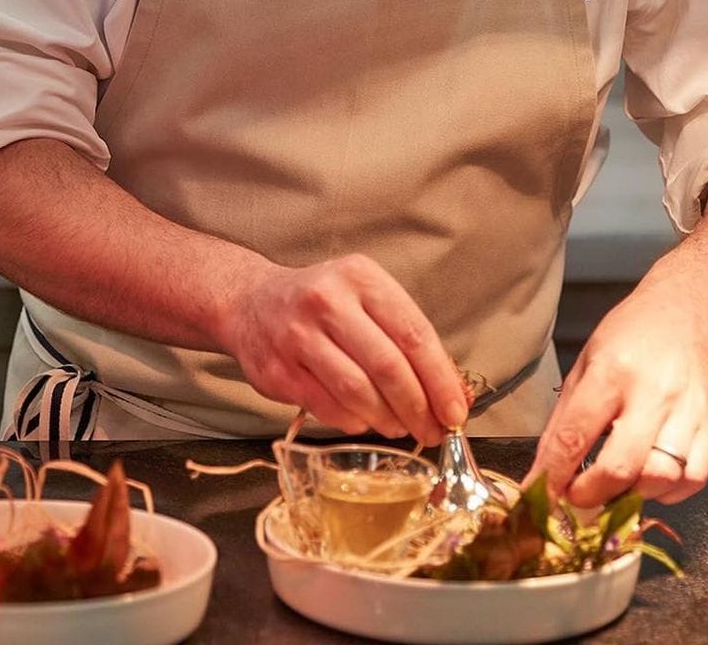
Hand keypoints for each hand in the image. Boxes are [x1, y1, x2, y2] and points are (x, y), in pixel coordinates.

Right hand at [218, 253, 468, 445]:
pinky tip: (365, 421)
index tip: (456, 410)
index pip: (413, 333)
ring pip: (357, 391)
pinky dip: (355, 422)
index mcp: (360, 277)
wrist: (251, 302)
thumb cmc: (324, 304)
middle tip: (433, 431)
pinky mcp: (277, 370)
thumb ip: (407, 340)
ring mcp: (298, 336)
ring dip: (388, 419)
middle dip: (418, 407)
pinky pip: (328, 408)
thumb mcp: (367, 300)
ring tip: (401, 428)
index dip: (440, 379)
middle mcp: (328, 301)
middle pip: (387, 366)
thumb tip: (456, 392)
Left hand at [524, 257, 707, 506]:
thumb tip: (545, 467)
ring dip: (630, 496)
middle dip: (590, 495)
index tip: (541, 496)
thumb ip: (566, 416)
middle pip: (620, 468)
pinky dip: (667, 491)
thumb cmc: (631, 333)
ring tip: (614, 485)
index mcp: (612, 372)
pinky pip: (692, 480)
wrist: (688, 310)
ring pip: (659, 480)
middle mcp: (653, 393)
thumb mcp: (585, 361)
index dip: (553, 474)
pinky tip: (649, 477)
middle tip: (575, 498)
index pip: (575, 435)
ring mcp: (688, 411)